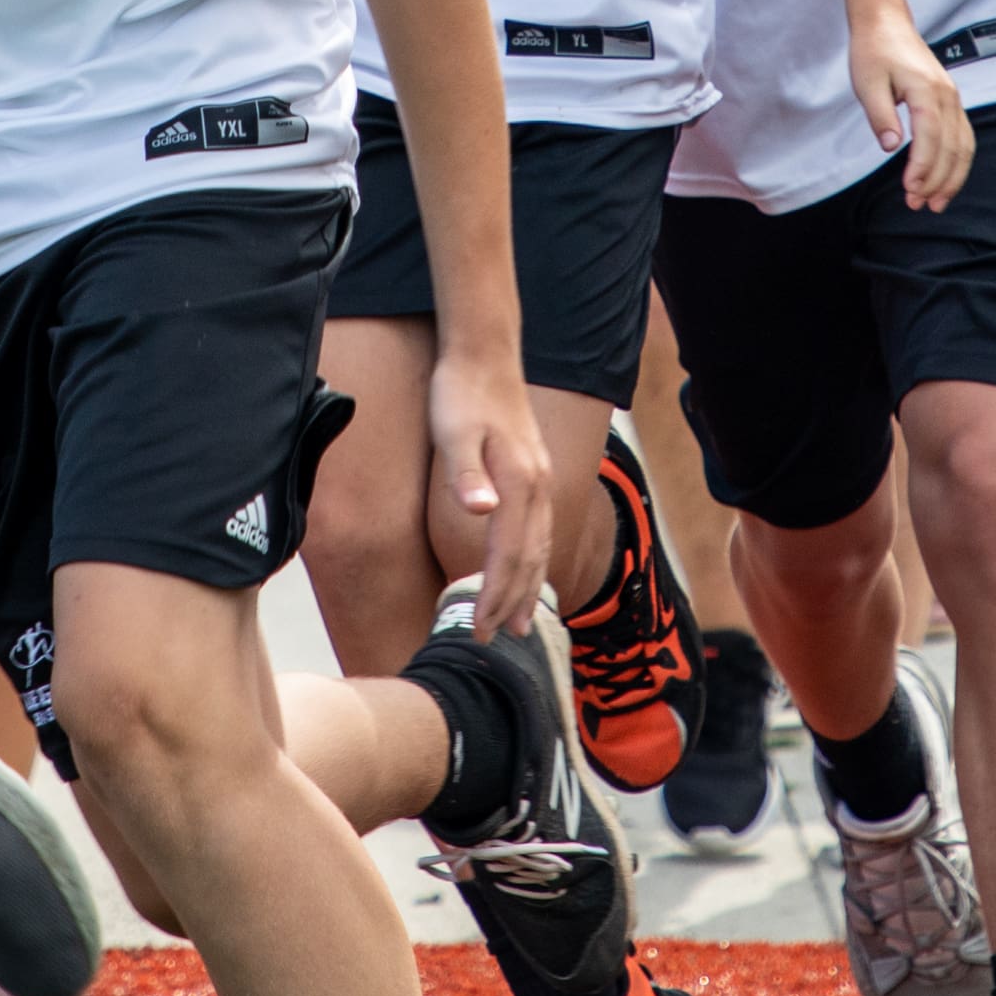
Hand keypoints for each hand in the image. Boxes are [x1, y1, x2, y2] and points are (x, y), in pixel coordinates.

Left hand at [428, 339, 556, 620]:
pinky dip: (535, 563)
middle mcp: (537, 487)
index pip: (507, 555)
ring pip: (540, 548)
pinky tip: (527, 574)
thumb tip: (482, 511)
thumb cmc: (461, 394)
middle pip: (530, 560)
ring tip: (519, 624)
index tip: (477, 629)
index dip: (493, 596)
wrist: (484, 354)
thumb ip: (467, 474)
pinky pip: (540, 532)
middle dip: (512, 603)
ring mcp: (540, 481)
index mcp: (519, 483)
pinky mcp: (535, 474)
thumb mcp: (454, 432)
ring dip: (529, 589)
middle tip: (493, 641)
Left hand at [853, 2, 974, 209]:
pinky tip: (945, 178)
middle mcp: (947, 95)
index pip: (931, 138)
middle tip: (918, 204)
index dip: (923, 168)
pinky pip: (963, 136)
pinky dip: (957, 161)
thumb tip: (892, 148)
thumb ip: (881, 116)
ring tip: (936, 202)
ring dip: (952, 176)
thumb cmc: (873, 50)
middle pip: (953, 147)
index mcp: (927, 90)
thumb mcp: (867, 83)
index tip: (910, 190)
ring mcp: (952, 97)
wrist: (885, 21)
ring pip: (964, 145)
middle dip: (938, 180)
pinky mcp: (950, 100)